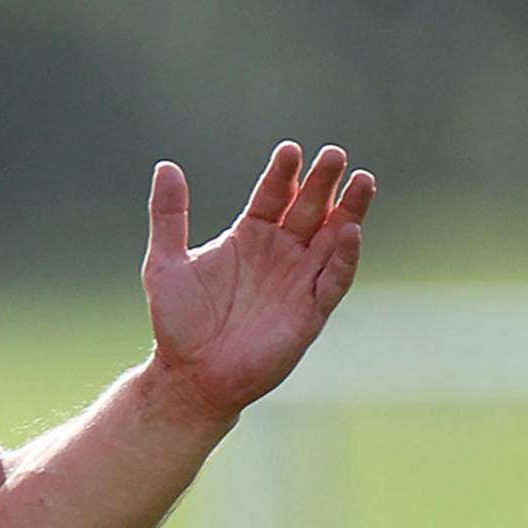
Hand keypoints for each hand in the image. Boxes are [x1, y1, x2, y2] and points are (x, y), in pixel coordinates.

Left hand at [143, 143, 374, 423]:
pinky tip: (349, 232)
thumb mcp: (165, 264)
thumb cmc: (177, 324)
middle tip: (334, 154)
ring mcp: (298, 281)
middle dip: (322, 182)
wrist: (189, 377)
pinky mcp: (310, 313)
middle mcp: (280, 253)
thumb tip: (166, 166)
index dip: (283, 174)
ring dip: (349, 210)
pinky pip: (333, 280)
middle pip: (309, 209)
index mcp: (250, 236)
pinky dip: (343, 257)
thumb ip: (168, 216)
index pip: (273, 195)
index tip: (290, 151)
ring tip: (361, 178)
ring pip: (332, 238)